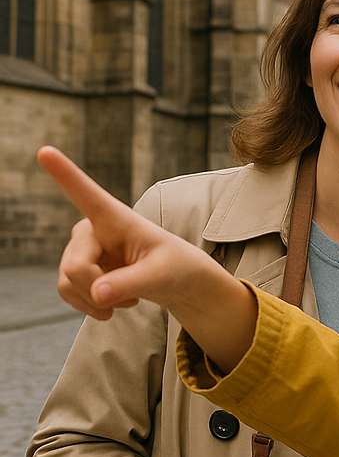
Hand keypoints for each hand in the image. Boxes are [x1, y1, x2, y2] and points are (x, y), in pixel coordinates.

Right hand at [37, 146, 255, 369]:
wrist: (175, 283)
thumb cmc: (175, 268)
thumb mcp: (161, 275)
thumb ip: (130, 283)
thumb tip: (97, 294)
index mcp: (116, 217)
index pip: (86, 193)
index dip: (64, 174)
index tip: (45, 151)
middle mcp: (92, 227)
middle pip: (75, 266)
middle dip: (97, 290)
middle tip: (129, 300)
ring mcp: (82, 248)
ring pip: (68, 282)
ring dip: (94, 301)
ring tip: (127, 299)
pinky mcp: (78, 268)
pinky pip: (68, 292)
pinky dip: (90, 305)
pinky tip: (113, 303)